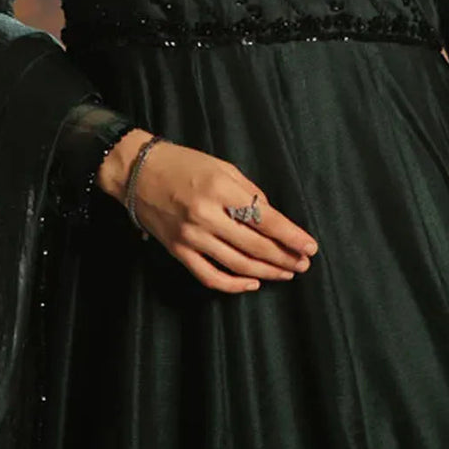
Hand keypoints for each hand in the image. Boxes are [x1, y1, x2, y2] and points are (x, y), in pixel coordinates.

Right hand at [97, 130, 318, 293]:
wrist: (138, 171)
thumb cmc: (184, 164)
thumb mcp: (222, 166)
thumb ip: (248, 191)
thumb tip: (271, 217)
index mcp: (220, 189)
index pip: (264, 219)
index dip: (290, 236)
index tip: (310, 246)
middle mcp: (206, 215)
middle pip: (254, 246)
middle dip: (284, 257)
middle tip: (304, 263)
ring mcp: (191, 236)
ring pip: (236, 264)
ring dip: (266, 272)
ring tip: (286, 273)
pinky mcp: (178, 251)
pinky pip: (209, 276)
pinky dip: (233, 285)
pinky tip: (252, 283)